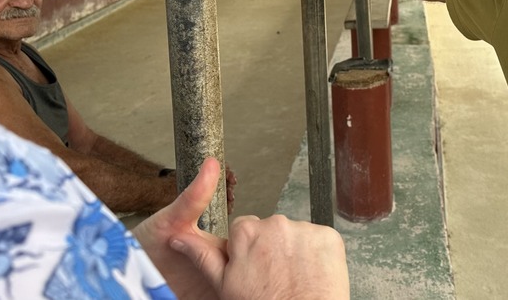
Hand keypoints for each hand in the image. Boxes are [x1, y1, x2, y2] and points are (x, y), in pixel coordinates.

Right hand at [135, 158, 348, 299]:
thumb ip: (203, 256)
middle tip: (274, 276)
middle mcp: (275, 222)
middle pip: (270, 230)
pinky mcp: (328, 236)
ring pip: (295, 234)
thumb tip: (178, 239)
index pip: (244, 229)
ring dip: (294, 250)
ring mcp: (304, 228)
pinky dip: (316, 254)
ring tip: (292, 277)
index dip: (247, 251)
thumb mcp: (225, 285)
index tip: (254, 268)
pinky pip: (319, 239)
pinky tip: (310, 273)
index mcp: (246, 231)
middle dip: (271, 248)